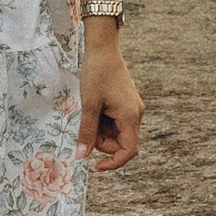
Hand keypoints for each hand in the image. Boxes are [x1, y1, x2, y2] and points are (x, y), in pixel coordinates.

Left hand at [78, 35, 142, 172]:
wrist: (103, 49)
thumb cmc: (97, 73)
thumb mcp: (89, 104)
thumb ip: (86, 132)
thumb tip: (80, 156)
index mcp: (130, 116)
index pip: (129, 151)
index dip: (113, 163)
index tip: (95, 166)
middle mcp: (135, 115)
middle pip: (120, 143)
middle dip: (101, 140)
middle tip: (87, 123)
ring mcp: (131, 109)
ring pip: (116, 133)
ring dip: (100, 130)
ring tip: (91, 110)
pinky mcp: (125, 105)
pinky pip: (115, 122)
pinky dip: (102, 121)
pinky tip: (95, 106)